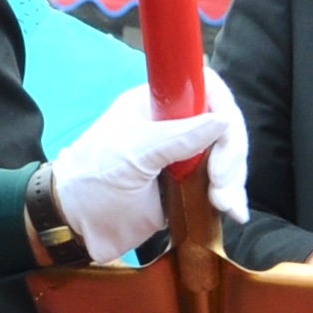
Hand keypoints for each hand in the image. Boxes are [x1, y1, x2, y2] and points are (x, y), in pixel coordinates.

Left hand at [47, 81, 248, 262]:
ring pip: (228, 158)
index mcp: (159, 104)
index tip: (225, 138)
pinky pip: (223, 186)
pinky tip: (235, 212)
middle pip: (225, 126)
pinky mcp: (190, 188)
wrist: (76, 224)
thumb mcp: (134, 152)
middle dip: (231, 155)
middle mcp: (176, 126)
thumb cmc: (92, 179)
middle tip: (220, 184)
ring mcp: (185, 158)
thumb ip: (179, 137)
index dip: (224, 108)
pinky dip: (233, 198)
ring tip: (224, 205)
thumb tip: (223, 120)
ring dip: (234, 181)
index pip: (207, 88)